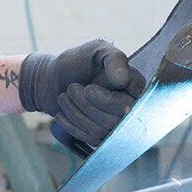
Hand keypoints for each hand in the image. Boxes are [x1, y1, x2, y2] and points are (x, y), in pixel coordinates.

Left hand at [19, 39, 145, 155]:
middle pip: (115, 122)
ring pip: (101, 132)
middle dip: (87, 107)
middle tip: (71, 89)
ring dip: (76, 114)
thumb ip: (113, 58)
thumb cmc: (79, 61)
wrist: (55, 79)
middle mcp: (132, 107)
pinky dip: (72, 126)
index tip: (88, 89)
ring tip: (64, 97)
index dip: (106, 101)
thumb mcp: (96, 51)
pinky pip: (91, 140)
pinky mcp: (102, 137)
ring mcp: (117, 124)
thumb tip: (123, 81)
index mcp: (136, 85)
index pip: (129, 105)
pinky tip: (62, 113)